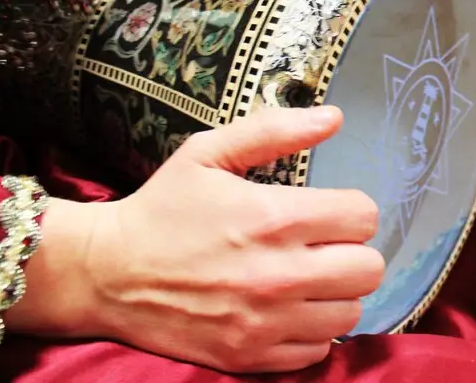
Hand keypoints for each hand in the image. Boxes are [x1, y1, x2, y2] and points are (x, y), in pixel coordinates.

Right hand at [9, 107, 384, 373]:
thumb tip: (335, 117)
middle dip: (351, 252)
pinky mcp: (251, 357)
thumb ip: (275, 130)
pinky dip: (310, 331)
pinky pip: (318, 351)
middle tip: (323, 247)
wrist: (106, 273)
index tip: (328, 212)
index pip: (364, 217)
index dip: (350, 210)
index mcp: (275, 217)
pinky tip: (287, 310)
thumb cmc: (162, 208)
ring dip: (335, 294)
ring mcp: (266, 322)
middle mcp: (279, 274)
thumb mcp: (209, 152)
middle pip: (368, 269)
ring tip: (306, 279)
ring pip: (351, 313)